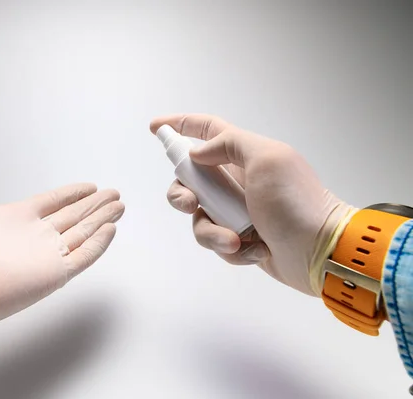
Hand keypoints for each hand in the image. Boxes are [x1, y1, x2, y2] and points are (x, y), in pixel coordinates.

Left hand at [0, 153, 124, 343]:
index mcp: (12, 218)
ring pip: (82, 234)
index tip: (90, 186)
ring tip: (120, 205)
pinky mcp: (50, 275)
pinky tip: (110, 230)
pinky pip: (81, 257)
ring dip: (101, 219)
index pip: (52, 204)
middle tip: (115, 195)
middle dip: (94, 206)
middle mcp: (31, 237)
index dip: (72, 194)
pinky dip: (98, 244)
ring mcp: (42, 257)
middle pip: (72, 218)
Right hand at [150, 114, 354, 295]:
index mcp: (243, 156)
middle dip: (183, 195)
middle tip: (191, 205)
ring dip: (212, 232)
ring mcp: (237, 212)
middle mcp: (236, 181)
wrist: (321, 251)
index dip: (179, 126)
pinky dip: (232, 249)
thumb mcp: (268, 159)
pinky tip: (255, 251)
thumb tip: (198, 154)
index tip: (155, 128)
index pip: (206, 131)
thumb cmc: (295, 201)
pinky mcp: (240, 240)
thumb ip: (230, 145)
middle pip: (189, 181)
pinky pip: (217, 242)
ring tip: (236, 241)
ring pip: (200, 218)